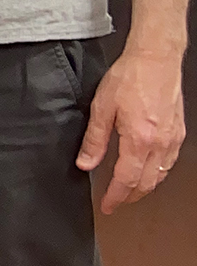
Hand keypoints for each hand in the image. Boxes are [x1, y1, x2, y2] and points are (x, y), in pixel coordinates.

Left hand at [79, 44, 185, 211]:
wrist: (156, 59)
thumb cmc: (130, 77)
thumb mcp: (102, 108)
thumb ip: (94, 139)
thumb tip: (86, 162)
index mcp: (139, 140)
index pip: (127, 180)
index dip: (115, 197)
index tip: (107, 205)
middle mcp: (160, 143)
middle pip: (147, 183)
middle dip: (131, 197)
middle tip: (116, 201)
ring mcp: (172, 139)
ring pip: (161, 175)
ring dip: (145, 187)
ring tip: (130, 190)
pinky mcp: (178, 132)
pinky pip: (169, 162)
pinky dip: (158, 173)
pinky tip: (149, 170)